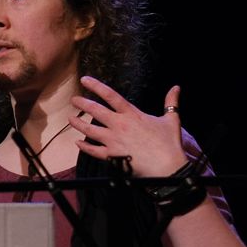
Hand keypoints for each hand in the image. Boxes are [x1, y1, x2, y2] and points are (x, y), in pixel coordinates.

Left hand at [70, 77, 189, 176]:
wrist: (165, 166)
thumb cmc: (169, 143)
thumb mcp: (171, 119)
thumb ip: (171, 102)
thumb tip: (176, 87)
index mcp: (132, 114)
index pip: (110, 95)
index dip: (96, 86)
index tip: (84, 80)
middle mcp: (119, 125)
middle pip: (95, 111)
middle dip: (82, 104)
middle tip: (73, 100)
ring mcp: (113, 141)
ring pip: (90, 130)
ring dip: (78, 124)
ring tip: (70, 119)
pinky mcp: (112, 156)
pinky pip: (93, 150)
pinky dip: (84, 147)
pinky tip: (77, 143)